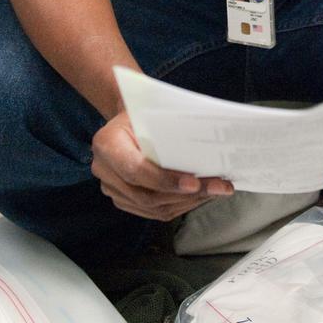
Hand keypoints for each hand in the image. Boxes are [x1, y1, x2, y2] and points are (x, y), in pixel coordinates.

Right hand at [91, 109, 233, 220]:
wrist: (127, 120)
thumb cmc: (142, 111)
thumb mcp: (151, 111)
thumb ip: (169, 129)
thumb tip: (208, 146)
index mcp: (107, 143)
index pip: (136, 170)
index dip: (165, 180)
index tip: (195, 184)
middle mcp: (104, 170)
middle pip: (147, 195)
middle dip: (186, 195)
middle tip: (218, 188)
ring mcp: (111, 188)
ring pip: (152, 207)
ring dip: (187, 202)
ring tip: (215, 191)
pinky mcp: (123, 199)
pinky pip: (152, 211)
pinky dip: (179, 205)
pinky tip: (200, 196)